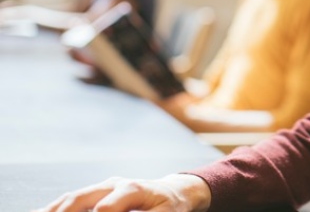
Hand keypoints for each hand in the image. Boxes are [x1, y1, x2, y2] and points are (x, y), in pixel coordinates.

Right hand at [33, 173, 210, 211]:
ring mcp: (104, 186)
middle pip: (81, 198)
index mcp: (132, 189)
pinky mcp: (98, 192)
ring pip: (72, 197)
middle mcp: (115, 184)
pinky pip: (73, 198)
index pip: (106, 207)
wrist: (173, 191)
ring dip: (53, 209)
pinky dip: (57, 206)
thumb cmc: (170, 205)